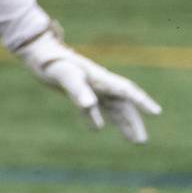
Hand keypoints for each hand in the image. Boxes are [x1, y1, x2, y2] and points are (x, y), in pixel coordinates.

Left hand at [13, 27, 161, 142]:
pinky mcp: (76, 89)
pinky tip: (97, 127)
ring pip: (111, 107)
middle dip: (133, 121)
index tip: (156, 112)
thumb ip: (77, 89)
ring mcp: (88, 85)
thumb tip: (90, 105)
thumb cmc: (50, 61)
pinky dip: (96, 117)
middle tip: (142, 141)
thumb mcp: (63, 74)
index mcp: (99, 78)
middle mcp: (97, 82)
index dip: (141, 101)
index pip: (125, 90)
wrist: (35, 51)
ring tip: (134, 140)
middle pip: (122, 103)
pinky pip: (92, 106)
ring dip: (122, 123)